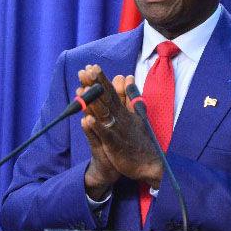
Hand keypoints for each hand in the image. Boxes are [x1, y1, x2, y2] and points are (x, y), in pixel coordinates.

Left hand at [78, 65, 163, 187]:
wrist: (148, 164)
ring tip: (83, 90)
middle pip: (106, 98)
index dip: (101, 80)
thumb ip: (131, 97)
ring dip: (93, 102)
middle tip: (85, 71)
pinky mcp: (116, 145)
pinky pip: (105, 134)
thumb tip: (128, 78)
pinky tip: (87, 120)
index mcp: (123, 112)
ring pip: (104, 113)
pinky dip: (97, 127)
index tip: (92, 67)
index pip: (111, 92)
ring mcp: (118, 130)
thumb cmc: (140, 141)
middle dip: (95, 85)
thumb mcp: (137, 115)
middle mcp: (120, 118)